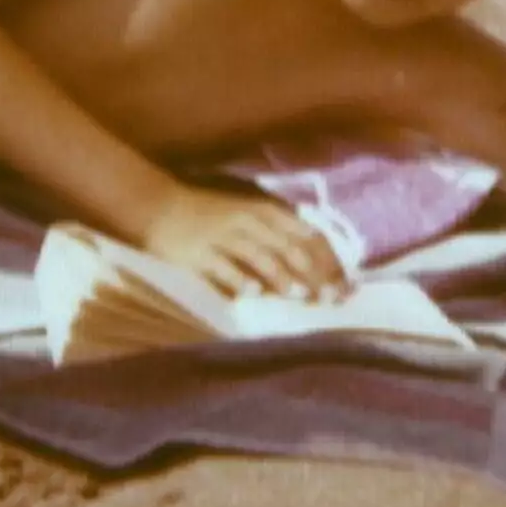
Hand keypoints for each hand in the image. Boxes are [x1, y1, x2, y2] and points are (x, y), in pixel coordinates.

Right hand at [141, 185, 347, 300]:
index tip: (345, 285)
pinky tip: (252, 295)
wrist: (160, 208)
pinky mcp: (199, 252)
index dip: (327, 261)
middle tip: (330, 298)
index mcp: (265, 212)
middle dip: (312, 273)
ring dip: (282, 277)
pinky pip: (222, 267)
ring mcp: (223, 236)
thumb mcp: (249, 216)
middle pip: (288, 248)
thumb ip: (279, 235)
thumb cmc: (211, 216)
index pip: (306, 235)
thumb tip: (316, 265)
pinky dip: (239, 280)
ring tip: (300, 295)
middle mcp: (248, 221)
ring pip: (259, 256)